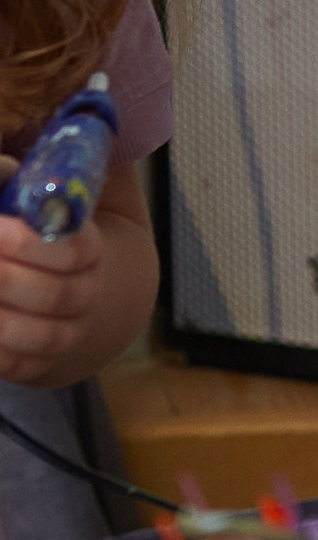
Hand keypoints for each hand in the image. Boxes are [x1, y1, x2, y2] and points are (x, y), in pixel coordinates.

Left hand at [0, 182, 110, 385]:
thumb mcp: (29, 200)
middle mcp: (84, 295)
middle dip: (7, 279)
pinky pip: (20, 367)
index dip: (33, 242)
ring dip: (2, 320)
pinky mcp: (38, 363)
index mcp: (88, 250)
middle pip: (56, 294)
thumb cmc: (32, 233)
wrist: (59, 289)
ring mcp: (65, 333)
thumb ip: (17, 183)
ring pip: (41, 336)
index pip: (76, 250)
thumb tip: (1, 172)